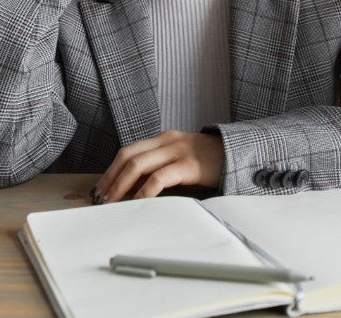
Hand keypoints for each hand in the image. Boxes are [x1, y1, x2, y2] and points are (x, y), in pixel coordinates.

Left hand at [92, 130, 223, 202]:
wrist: (240, 154)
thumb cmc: (208, 162)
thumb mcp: (180, 158)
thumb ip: (160, 167)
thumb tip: (131, 188)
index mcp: (162, 138)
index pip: (128, 151)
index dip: (110, 169)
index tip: (100, 187)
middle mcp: (167, 140)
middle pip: (128, 156)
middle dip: (110, 178)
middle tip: (100, 197)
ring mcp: (178, 151)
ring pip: (139, 164)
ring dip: (120, 185)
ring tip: (112, 202)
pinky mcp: (189, 165)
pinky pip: (159, 178)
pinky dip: (144, 191)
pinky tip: (137, 202)